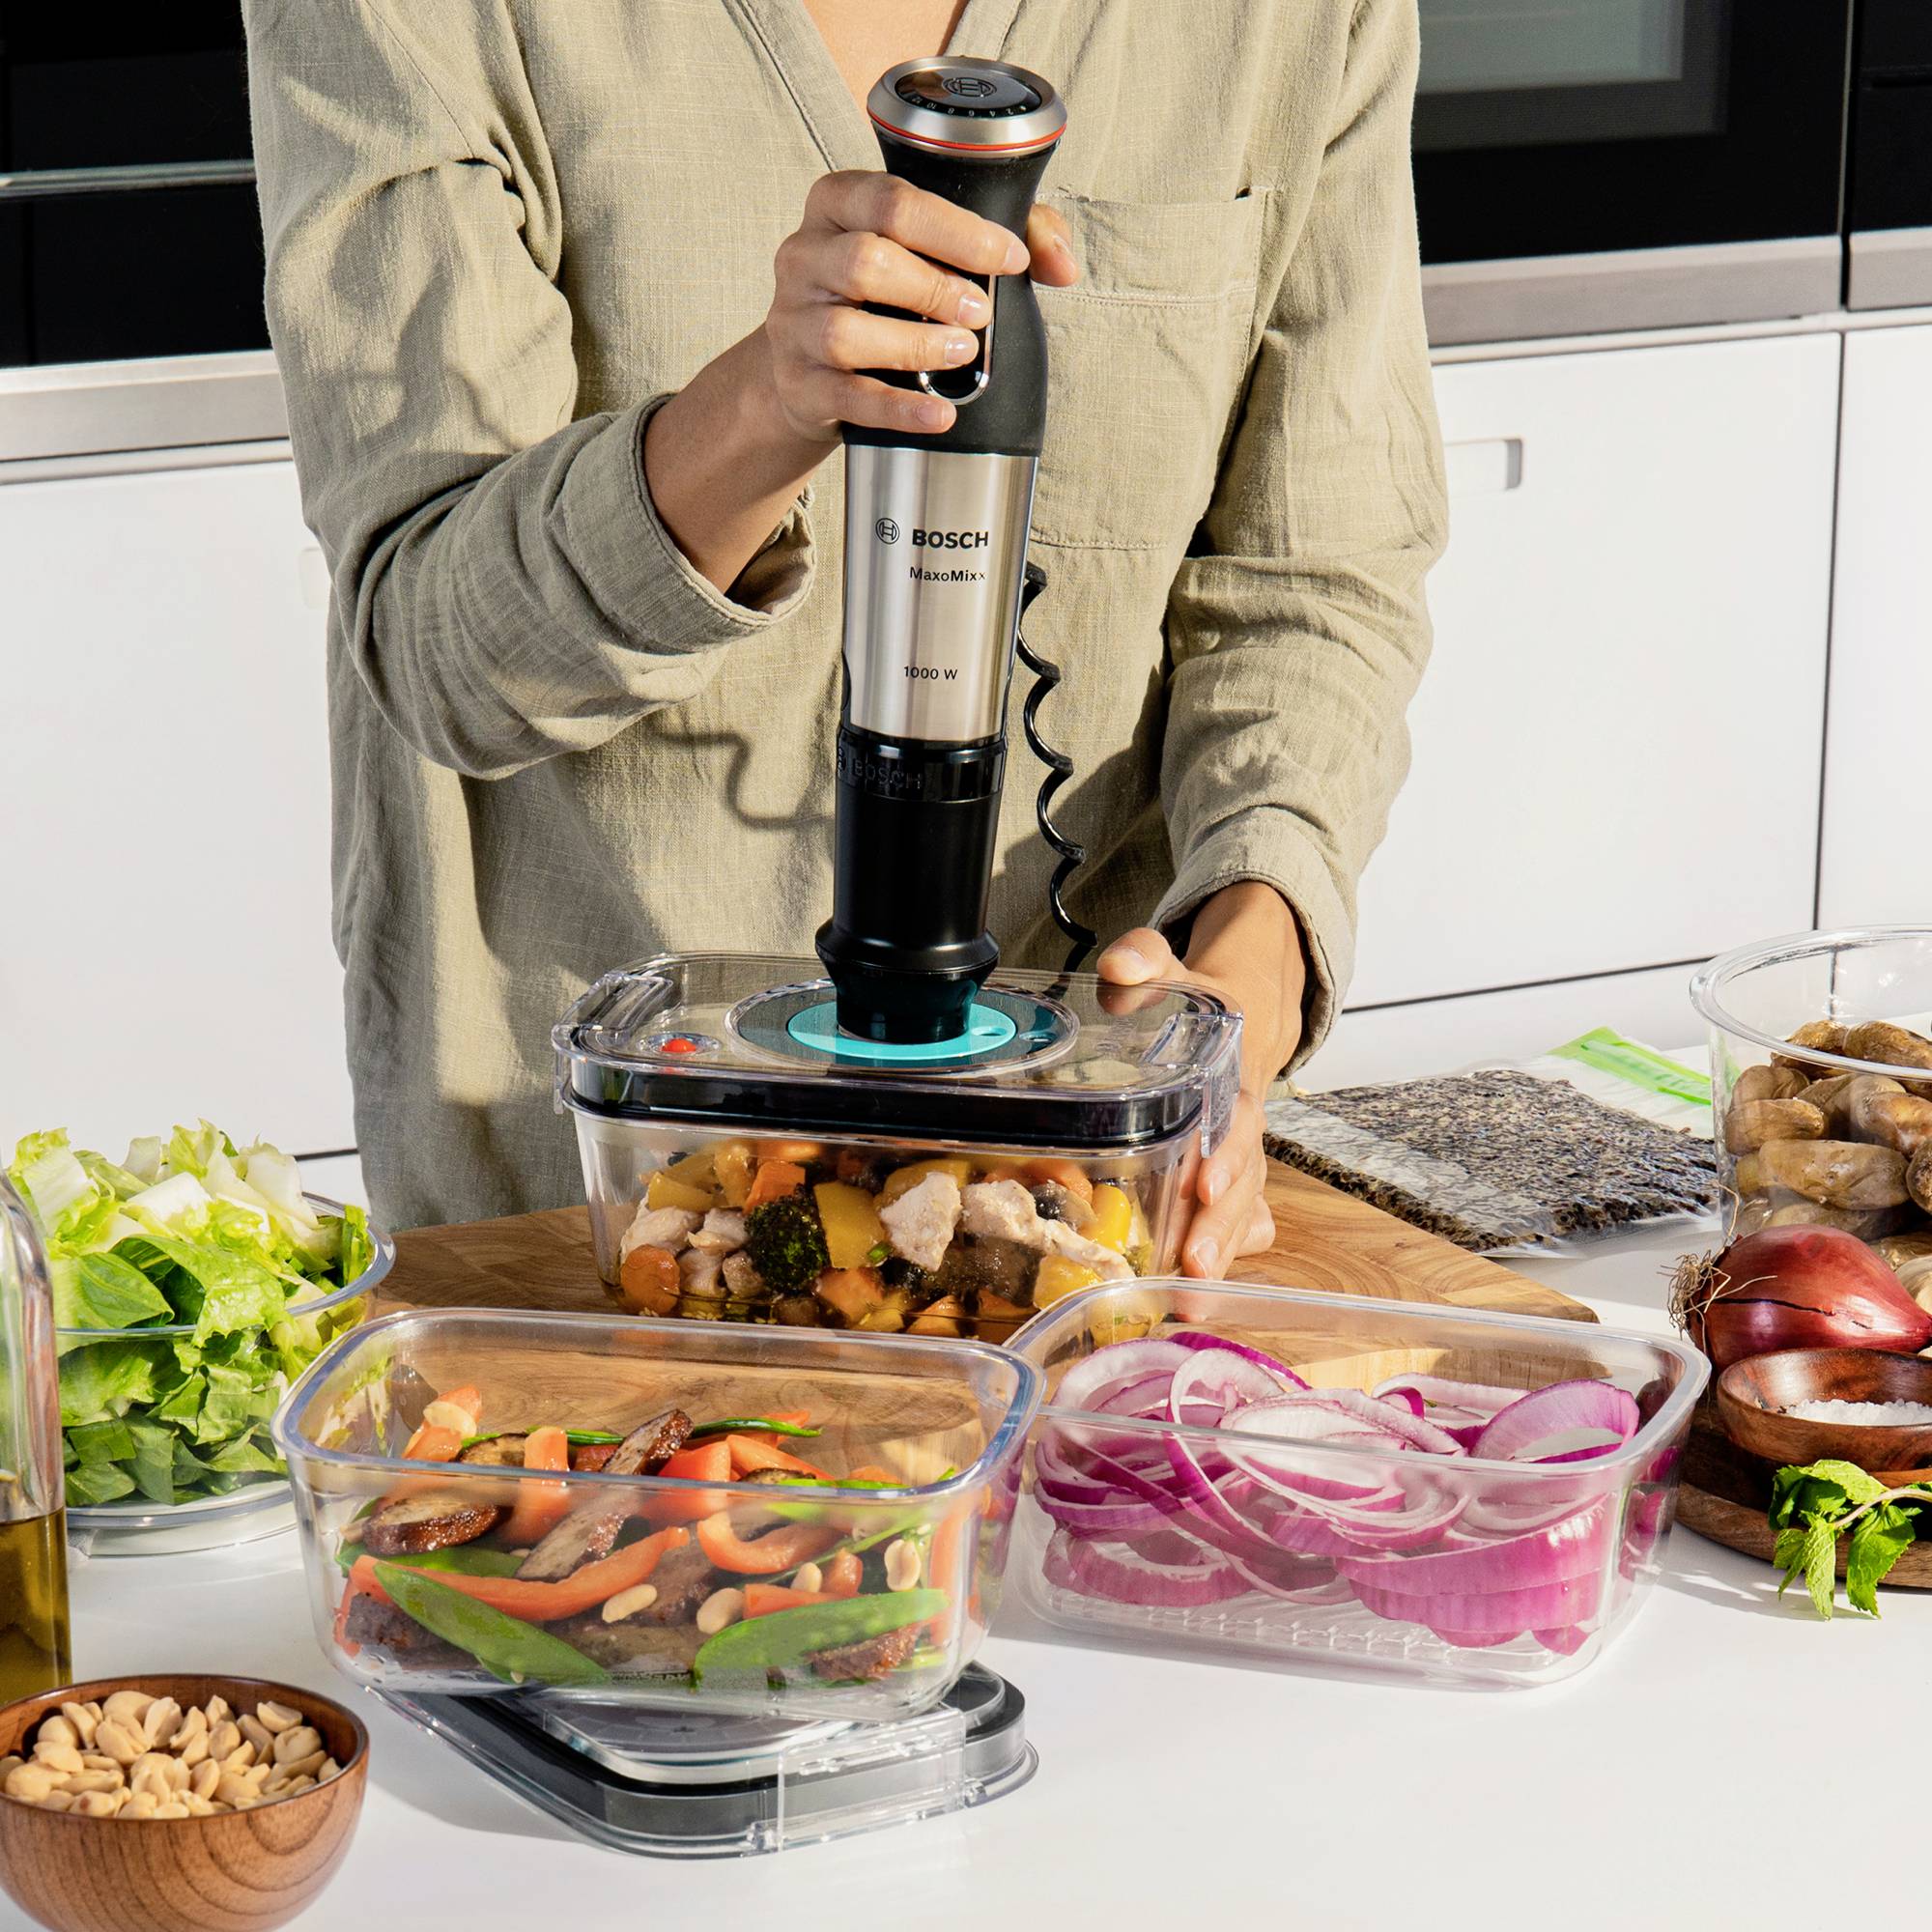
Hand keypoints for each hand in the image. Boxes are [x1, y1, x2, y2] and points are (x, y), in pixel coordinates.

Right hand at [760, 172, 1078, 444]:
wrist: (810, 370)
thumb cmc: (880, 297)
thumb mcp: (929, 248)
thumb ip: (1006, 233)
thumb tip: (1060, 264)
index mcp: (837, 205)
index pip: (892, 201)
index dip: (958, 230)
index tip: (1008, 256)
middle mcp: (805, 257)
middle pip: (865, 261)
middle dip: (935, 286)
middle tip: (981, 311)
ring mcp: (794, 323)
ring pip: (847, 332)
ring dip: (916, 344)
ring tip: (961, 351)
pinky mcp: (800, 383)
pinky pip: (849, 397)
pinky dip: (900, 409)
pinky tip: (939, 412)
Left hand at [1098, 883, 1306, 1276]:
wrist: (1242, 1012)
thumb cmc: (1196, 1001)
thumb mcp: (1170, 966)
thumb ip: (1145, 961)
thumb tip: (1120, 968)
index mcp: (1232, 1076)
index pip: (1236, 1118)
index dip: (1226, 1151)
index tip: (1207, 1180)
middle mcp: (1240, 1124)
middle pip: (1241, 1181)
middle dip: (1220, 1225)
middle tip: (1196, 1265)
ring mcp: (1236, 1157)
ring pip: (1238, 1212)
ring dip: (1218, 1253)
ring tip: (1191, 1295)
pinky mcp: (1223, 1180)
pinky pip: (1233, 1221)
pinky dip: (1226, 1254)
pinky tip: (1204, 1289)